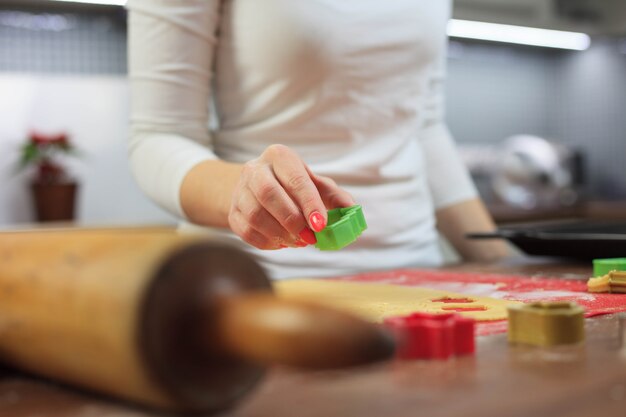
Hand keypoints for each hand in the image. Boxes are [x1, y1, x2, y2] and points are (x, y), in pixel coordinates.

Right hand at [228, 144, 354, 249]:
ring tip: (299, 241)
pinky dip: (267, 242)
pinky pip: (246, 231)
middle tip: (310, 237)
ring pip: (255, 215)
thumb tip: (351, 209)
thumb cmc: (292, 185)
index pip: (295, 179)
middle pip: (268, 194)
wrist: (256, 187)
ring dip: (280, 234)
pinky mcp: (232, 212)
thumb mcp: (314, 183)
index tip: (321, 224)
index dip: (310, 204)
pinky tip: (282, 242)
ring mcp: (239, 191)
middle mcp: (255, 169)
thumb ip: (334, 196)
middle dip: (292, 220)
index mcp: (279, 156)